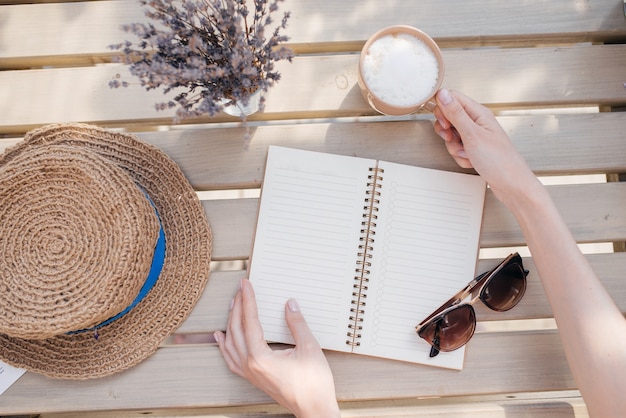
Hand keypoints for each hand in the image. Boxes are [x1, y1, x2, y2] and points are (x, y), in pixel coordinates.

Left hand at [214, 279, 339, 417]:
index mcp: (260, 357)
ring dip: (230, 322)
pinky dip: (224, 345)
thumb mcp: (309, 348)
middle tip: (240, 289)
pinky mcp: (253, 378)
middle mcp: (250, 365)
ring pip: (231, 343)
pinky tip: (221, 338)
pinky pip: (231, 359)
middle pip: (236, 330)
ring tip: (232, 305)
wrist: (314, 409)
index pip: (250, 321)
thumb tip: (290, 305)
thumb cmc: (313, 384)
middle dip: (237, 306)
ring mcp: (250, 373)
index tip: (246, 286)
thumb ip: (297, 324)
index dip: (248, 300)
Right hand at [432, 89, 537, 206]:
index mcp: (479, 113)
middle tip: (454, 139)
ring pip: (451, 135)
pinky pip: (457, 148)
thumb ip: (455, 113)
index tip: (444, 123)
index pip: (452, 98)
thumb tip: (443, 94)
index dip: (443, 109)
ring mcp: (475, 136)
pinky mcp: (474, 148)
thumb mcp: (472, 134)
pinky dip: (460, 156)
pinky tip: (471, 160)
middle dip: (446, 131)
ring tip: (467, 153)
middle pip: (449, 117)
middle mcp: (477, 122)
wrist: (510, 184)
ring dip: (454, 147)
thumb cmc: (499, 161)